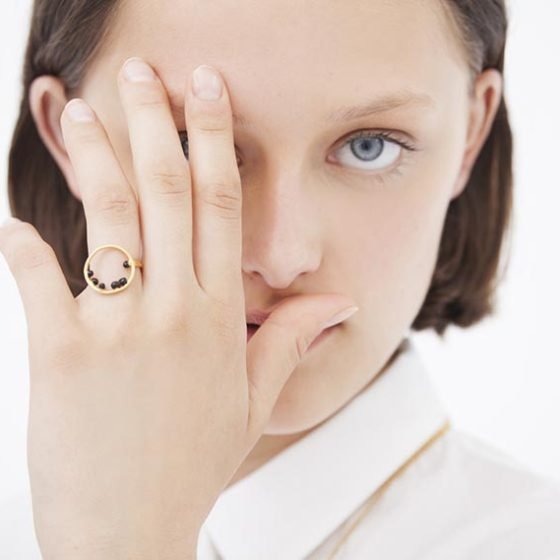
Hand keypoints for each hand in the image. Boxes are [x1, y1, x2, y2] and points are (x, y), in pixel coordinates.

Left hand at [0, 58, 357, 558]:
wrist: (132, 530)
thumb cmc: (192, 461)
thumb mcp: (253, 401)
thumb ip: (290, 339)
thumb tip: (338, 303)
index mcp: (220, 317)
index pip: (221, 206)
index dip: (214, 142)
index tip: (206, 94)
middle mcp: (176, 311)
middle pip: (168, 194)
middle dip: (158, 125)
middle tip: (145, 74)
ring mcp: (119, 332)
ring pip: (109, 222)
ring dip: (93, 159)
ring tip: (78, 111)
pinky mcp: (62, 357)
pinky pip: (41, 283)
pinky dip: (21, 245)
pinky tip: (10, 216)